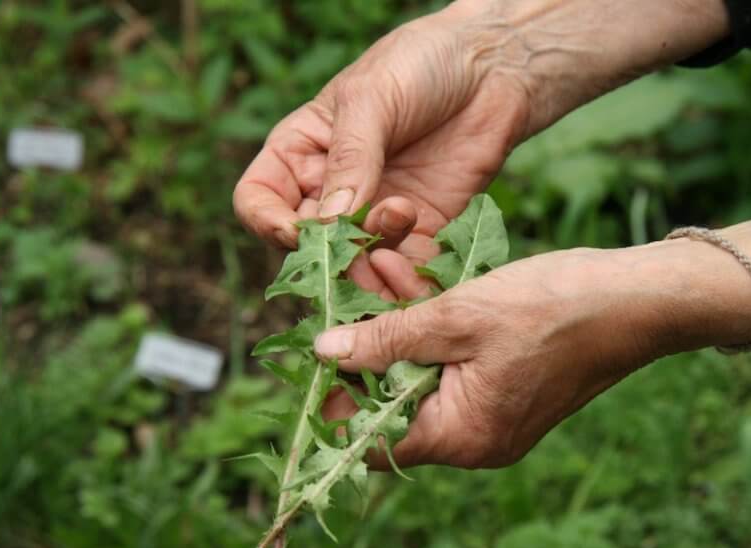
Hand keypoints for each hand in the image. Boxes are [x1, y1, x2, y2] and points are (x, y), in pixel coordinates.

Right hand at [233, 6, 531, 297]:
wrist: (491, 69)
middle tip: (358, 240)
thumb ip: (351, 159)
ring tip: (400, 218)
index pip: (259, 202)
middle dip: (330, 252)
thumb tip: (331, 221)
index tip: (297, 231)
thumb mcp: (372, 99)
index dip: (268, 223)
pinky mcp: (422, 232)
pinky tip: (416, 254)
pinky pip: (404, 273)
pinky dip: (406, 279)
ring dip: (371, 264)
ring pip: (355, 268)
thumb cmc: (420, 65)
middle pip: (308, 247)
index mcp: (301, 153)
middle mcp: (332, 191)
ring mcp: (376, 215)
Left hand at [313, 247, 680, 467]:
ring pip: (421, 381)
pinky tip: (418, 285)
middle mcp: (475, 441)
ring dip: (399, 332)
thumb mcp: (458, 316)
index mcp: (462, 436)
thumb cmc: (554, 307)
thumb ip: (388, 339)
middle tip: (348, 293)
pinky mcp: (507, 393)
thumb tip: (323, 354)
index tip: (314, 352)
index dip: (337, 400)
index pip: (373, 439)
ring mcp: (493, 419)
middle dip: (367, 350)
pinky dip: (432, 333)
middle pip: (394, 407)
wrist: (636, 300)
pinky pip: (452, 371)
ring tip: (380, 272)